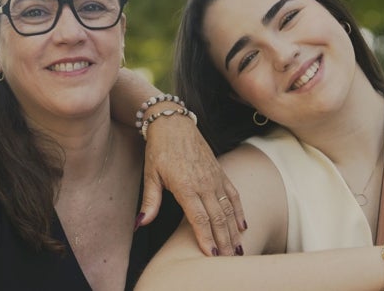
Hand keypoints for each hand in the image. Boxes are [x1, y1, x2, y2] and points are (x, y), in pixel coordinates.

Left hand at [137, 112, 245, 255]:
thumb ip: (150, 201)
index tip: (211, 255)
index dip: (206, 237)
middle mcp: (204, 183)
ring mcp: (214, 177)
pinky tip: (243, 226)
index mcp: (185, 186)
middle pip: (217, 218)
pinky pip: (233, 195)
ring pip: (228, 209)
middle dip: (224, 241)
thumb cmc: (159, 149)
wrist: (173, 123)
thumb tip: (141, 222)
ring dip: (233, 231)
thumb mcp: (150, 174)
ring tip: (238, 250)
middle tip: (228, 260)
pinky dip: (239, 211)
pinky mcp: (220, 172)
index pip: (199, 218)